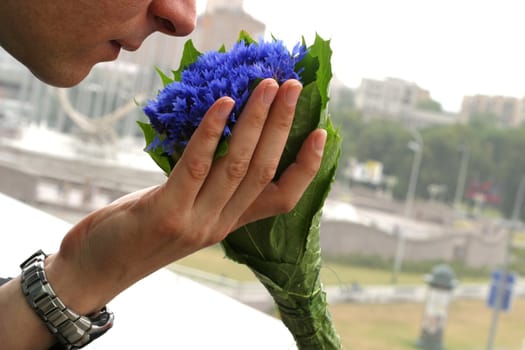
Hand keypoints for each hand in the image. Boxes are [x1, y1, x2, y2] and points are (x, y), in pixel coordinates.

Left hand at [44, 78, 326, 314]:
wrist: (97, 270)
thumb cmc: (139, 231)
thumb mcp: (184, 209)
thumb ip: (208, 185)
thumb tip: (222, 136)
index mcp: (230, 223)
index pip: (283, 198)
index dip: (307, 166)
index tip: (321, 131)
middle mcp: (221, 224)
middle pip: (264, 170)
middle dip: (282, 125)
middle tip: (292, 87)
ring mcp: (196, 222)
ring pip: (238, 165)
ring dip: (255, 121)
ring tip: (265, 86)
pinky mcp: (167, 215)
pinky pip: (196, 166)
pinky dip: (211, 132)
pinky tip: (223, 104)